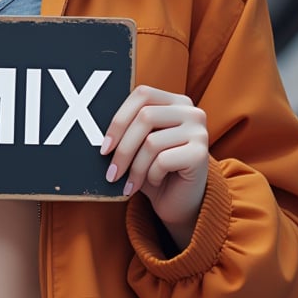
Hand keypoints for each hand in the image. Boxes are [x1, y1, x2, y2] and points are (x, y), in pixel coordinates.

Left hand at [101, 85, 208, 249]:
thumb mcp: (138, 147)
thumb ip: (127, 130)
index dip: (119, 119)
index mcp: (176, 102)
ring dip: (135, 168)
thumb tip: (96, 129)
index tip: (104, 148)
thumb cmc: (155, 171)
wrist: (180, 202)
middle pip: (145, 116)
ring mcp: (200, 131)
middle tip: (111, 173)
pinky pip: (163, 160)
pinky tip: (155, 182)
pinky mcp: (201, 153)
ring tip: (131, 183)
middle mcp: (192, 111)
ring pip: (152, 141)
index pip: (142, 94)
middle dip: (122, 149)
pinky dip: (152, 175)